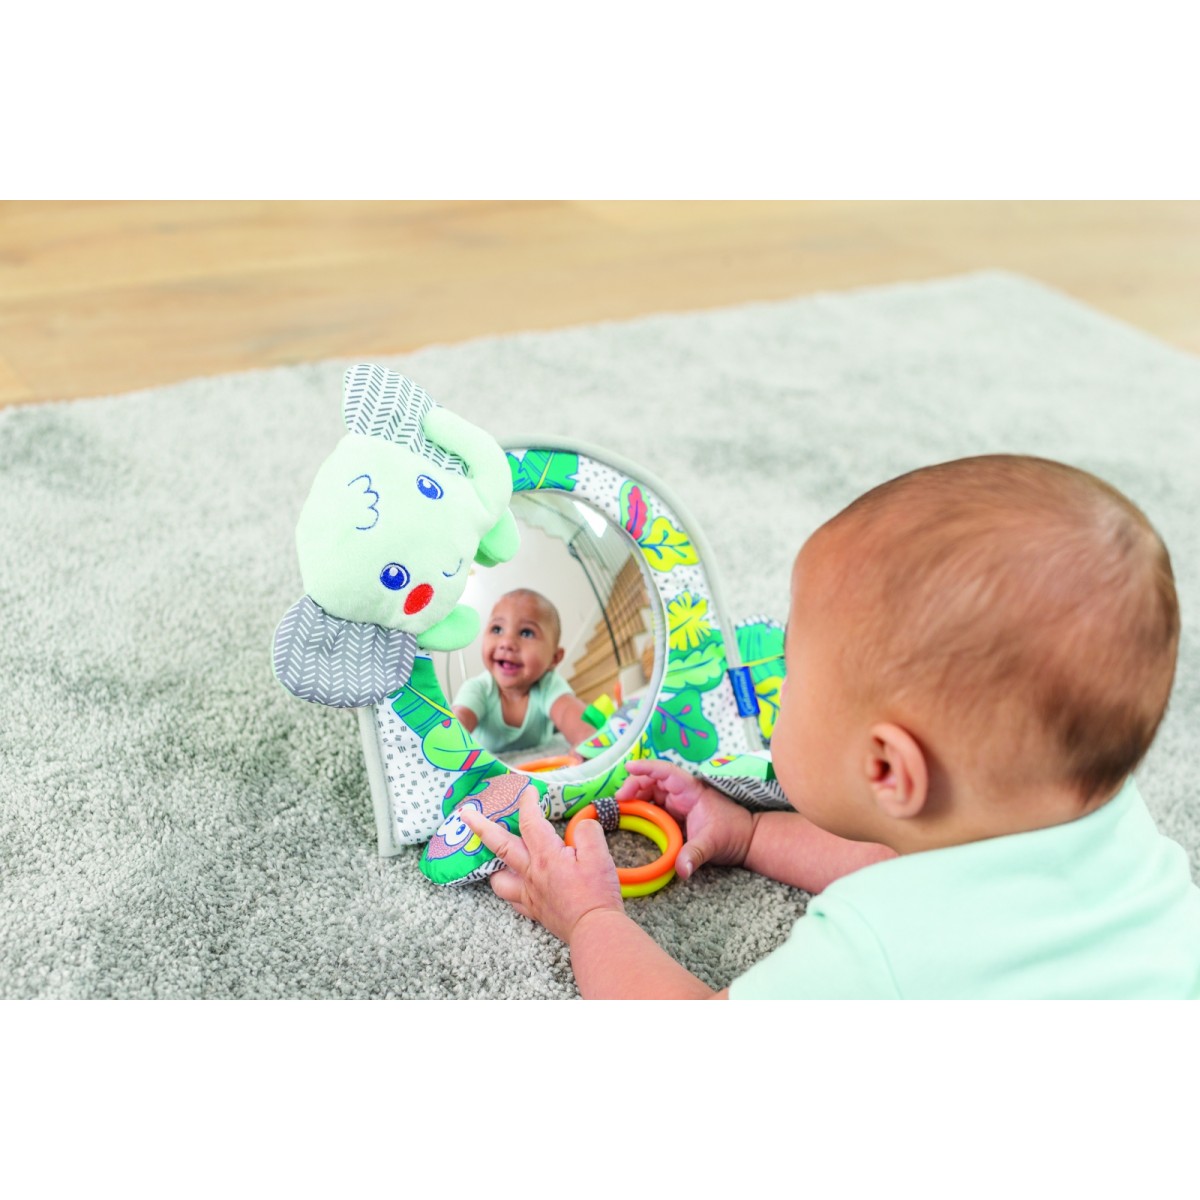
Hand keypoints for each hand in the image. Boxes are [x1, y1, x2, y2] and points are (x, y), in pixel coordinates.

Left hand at [460, 785, 623, 942]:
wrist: (594, 930)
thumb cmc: (596, 894)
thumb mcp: (599, 855)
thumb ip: (587, 832)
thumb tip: (580, 825)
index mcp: (546, 856)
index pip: (530, 821)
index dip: (527, 802)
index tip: (527, 791)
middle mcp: (531, 873)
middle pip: (500, 845)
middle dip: (481, 826)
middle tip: (465, 814)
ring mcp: (529, 894)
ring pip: (498, 878)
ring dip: (493, 865)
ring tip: (494, 858)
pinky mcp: (534, 911)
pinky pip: (513, 900)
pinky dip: (510, 889)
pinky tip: (516, 884)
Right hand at [615, 760, 755, 879]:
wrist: (747, 840)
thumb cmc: (733, 835)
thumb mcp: (713, 844)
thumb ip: (695, 855)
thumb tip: (681, 870)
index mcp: (692, 791)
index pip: (667, 772)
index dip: (647, 767)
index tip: (630, 767)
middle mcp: (683, 793)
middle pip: (654, 780)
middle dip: (635, 784)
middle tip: (620, 800)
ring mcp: (679, 802)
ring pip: (652, 791)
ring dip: (636, 795)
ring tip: (621, 807)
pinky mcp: (677, 813)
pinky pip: (655, 805)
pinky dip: (641, 806)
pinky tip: (631, 814)